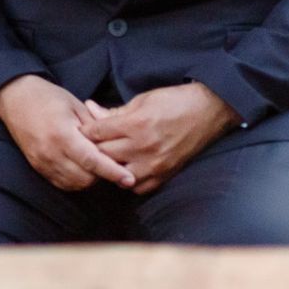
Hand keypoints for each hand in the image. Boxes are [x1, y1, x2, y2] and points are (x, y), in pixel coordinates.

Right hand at [0, 74, 137, 192]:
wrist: (15, 98)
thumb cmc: (47, 97)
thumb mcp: (76, 105)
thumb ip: (96, 128)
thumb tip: (116, 145)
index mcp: (62, 134)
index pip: (92, 160)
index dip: (112, 171)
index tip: (128, 178)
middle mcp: (51, 152)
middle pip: (85, 178)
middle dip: (102, 175)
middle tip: (111, 163)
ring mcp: (42, 162)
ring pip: (75, 184)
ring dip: (89, 179)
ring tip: (95, 165)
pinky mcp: (37, 167)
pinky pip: (62, 183)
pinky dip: (75, 181)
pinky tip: (81, 169)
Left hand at [80, 83, 238, 194]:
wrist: (207, 112)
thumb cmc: (173, 101)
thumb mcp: (141, 100)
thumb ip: (114, 111)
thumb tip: (90, 109)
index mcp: (135, 125)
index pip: (97, 134)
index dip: (86, 131)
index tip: (81, 130)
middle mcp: (144, 148)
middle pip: (104, 155)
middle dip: (93, 149)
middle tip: (88, 145)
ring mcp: (155, 164)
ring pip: (118, 175)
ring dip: (110, 168)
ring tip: (107, 159)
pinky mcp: (165, 175)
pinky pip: (138, 188)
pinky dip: (128, 181)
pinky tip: (126, 170)